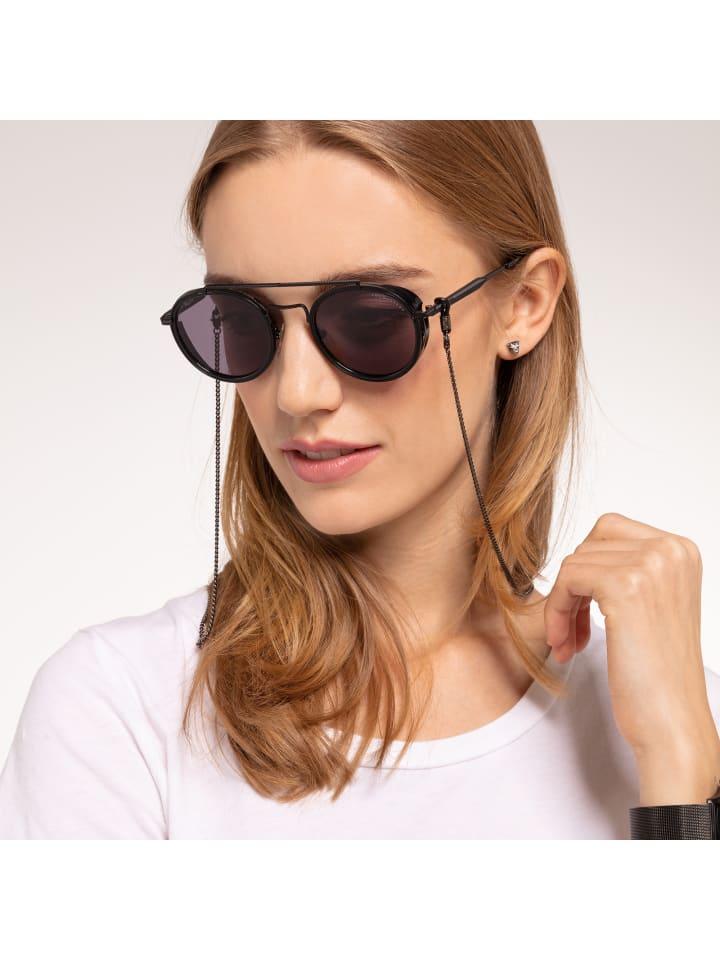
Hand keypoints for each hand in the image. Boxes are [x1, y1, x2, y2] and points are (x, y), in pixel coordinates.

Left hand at [543, 512, 719, 801]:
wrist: (671, 721)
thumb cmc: (658, 673)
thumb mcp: (651, 606)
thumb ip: (629, 571)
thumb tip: (584, 550)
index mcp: (682, 550)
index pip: (611, 530)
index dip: (588, 569)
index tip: (585, 612)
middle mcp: (672, 549)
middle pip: (590, 542)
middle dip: (573, 585)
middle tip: (570, 630)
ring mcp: (651, 564)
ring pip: (575, 562)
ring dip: (561, 604)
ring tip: (568, 642)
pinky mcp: (625, 587)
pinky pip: (567, 579)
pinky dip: (557, 611)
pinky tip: (565, 645)